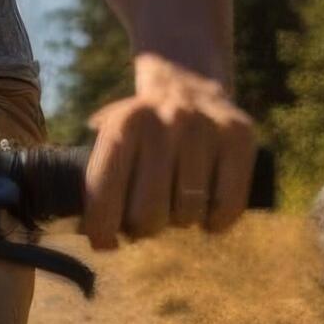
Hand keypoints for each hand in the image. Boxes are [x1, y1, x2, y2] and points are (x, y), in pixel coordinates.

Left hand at [83, 53, 259, 243]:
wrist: (188, 80)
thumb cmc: (143, 127)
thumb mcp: (112, 134)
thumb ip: (95, 174)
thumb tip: (83, 228)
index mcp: (125, 124)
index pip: (106, 193)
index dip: (102, 229)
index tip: (105, 244)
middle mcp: (165, 122)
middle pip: (149, 212)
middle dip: (144, 228)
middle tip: (145, 222)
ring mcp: (205, 128)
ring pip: (189, 212)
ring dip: (181, 222)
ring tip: (176, 206)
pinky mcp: (239, 136)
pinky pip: (228, 206)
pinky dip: (216, 223)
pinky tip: (208, 216)